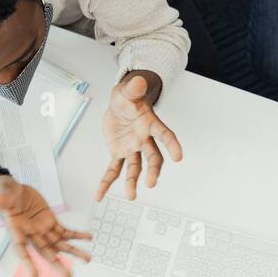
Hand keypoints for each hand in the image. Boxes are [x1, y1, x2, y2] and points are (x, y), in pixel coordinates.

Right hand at [0, 175, 90, 276]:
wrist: (14, 191)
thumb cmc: (4, 192)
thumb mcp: (2, 191)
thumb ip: (2, 198)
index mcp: (16, 230)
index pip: (21, 249)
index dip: (27, 262)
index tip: (35, 276)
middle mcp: (30, 234)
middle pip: (45, 252)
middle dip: (57, 265)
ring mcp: (42, 229)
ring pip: (59, 244)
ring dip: (73, 251)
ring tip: (88, 259)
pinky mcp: (50, 222)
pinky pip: (65, 231)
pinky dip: (76, 235)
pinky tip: (88, 237)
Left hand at [96, 71, 181, 201]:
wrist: (120, 104)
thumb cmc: (128, 97)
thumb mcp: (127, 91)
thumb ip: (133, 88)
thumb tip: (138, 81)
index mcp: (149, 124)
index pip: (164, 135)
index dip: (172, 145)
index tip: (178, 156)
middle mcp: (144, 139)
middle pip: (153, 157)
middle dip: (153, 170)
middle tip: (151, 183)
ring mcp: (132, 148)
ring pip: (135, 168)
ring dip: (133, 182)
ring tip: (130, 196)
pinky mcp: (119, 153)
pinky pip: (113, 170)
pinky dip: (106, 183)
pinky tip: (99, 194)